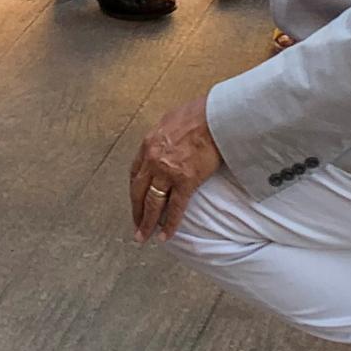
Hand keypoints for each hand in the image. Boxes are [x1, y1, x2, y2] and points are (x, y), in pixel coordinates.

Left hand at [129, 95, 223, 241]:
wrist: (216, 116)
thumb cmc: (198, 113)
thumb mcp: (170, 120)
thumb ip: (163, 135)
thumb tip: (165, 140)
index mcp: (148, 144)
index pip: (135, 173)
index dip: (134, 190)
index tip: (136, 200)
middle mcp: (153, 160)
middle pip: (139, 192)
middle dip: (136, 212)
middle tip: (135, 227)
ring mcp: (168, 172)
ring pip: (153, 203)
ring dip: (147, 223)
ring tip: (143, 237)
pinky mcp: (186, 181)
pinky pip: (176, 208)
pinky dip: (170, 224)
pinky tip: (165, 236)